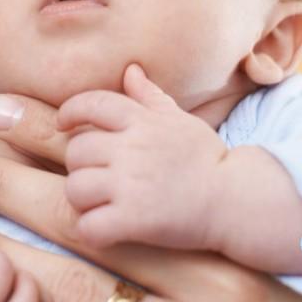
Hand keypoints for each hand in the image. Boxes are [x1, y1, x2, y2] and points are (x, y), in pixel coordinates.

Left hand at [57, 63, 229, 250]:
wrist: (236, 200)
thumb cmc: (207, 159)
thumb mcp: (179, 121)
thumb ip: (150, 97)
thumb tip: (130, 70)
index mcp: (142, 122)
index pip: (91, 104)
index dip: (70, 112)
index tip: (64, 125)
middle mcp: (132, 149)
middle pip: (75, 151)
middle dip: (80, 166)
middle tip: (97, 177)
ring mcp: (131, 185)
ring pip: (75, 188)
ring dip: (82, 200)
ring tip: (100, 205)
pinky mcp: (134, 220)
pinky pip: (89, 226)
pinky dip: (90, 231)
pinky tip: (104, 231)